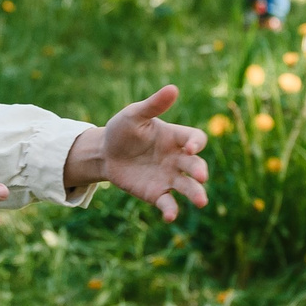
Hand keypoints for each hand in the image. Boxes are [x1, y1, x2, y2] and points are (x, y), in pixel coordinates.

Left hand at [65, 86, 208, 220]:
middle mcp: (177, 159)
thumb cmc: (122, 130)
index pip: (195, 139)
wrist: (105, 153)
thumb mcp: (134, 115)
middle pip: (196, 165)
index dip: (196, 143)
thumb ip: (153, 105)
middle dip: (199, 171)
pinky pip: (168, 203)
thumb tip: (173, 88)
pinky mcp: (157, 194)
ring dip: (196, 194)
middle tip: (200, 177)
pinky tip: (170, 216)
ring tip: (201, 201)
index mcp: (175, 137)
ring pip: (188, 187)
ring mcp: (168, 177)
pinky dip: (171, 210)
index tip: (189, 147)